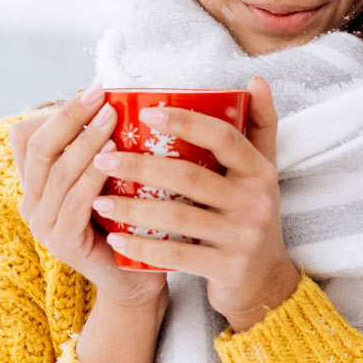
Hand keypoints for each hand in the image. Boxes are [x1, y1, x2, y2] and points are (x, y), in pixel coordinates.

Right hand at [10, 85, 167, 312]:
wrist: (137, 277)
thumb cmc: (127, 221)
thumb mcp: (109, 178)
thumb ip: (101, 148)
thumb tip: (121, 98)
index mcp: (37, 183)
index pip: (28, 137)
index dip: (57, 112)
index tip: (93, 90)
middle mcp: (32, 202)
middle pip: (40, 147)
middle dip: (70, 116)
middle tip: (100, 94)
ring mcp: (43, 225)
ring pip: (58, 172)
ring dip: (85, 141)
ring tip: (112, 119)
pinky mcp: (62, 244)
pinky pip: (74, 202)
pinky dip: (92, 177)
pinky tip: (112, 158)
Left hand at [90, 76, 299, 330]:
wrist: (265, 282)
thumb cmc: (251, 217)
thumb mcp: (263, 173)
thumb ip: (261, 127)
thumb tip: (256, 80)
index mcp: (260, 172)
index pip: (223, 138)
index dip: (186, 122)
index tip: (146, 112)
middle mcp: (255, 202)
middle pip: (190, 177)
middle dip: (140, 167)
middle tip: (102, 158)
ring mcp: (242, 237)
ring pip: (178, 218)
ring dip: (132, 209)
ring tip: (97, 201)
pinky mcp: (227, 268)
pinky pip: (176, 255)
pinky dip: (142, 247)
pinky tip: (115, 239)